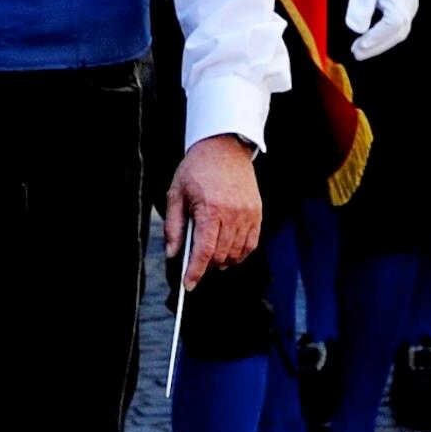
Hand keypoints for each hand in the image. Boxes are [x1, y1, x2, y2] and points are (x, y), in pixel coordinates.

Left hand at [161, 132, 262, 283]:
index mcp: (210, 209)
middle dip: (208, 266)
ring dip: (223, 261)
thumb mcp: (176, 194)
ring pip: (237, 253)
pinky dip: (240, 254)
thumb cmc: (197, 169)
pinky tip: (229, 253)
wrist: (224, 147)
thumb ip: (173, 226)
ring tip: (212, 259)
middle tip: (196, 266)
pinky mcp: (257, 213)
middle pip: (221, 255)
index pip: (204, 250)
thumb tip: (173, 254)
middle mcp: (233, 214)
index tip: (188, 285)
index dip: (196, 271)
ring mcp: (248, 214)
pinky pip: (251, 244)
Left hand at [343, 0, 416, 59]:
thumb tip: (357, 29)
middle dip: (377, 45)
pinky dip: (384, 35)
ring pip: (399, 31)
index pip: (392, 24)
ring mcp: (410, 4)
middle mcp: (410, 2)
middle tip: (357, 53)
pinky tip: (369, 39)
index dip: (376, 38)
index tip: (359, 46)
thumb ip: (360, 6)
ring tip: (360, 49)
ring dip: (380, 42)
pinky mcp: (405, 5)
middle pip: (398, 32)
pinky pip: (397, 25)